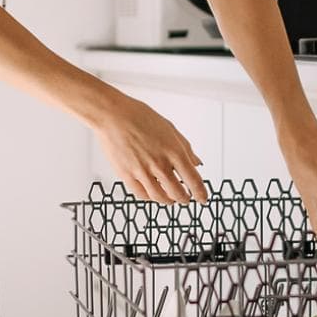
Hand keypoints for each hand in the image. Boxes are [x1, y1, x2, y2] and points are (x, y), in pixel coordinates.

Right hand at [91, 91, 208, 204]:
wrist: (113, 115)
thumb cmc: (139, 117)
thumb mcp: (170, 129)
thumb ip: (185, 148)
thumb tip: (196, 162)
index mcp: (174, 151)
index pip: (193, 180)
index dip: (201, 193)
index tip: (203, 198)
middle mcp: (160, 164)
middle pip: (178, 193)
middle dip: (185, 199)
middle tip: (187, 200)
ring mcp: (143, 171)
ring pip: (160, 197)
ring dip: (168, 201)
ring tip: (171, 200)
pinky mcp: (127, 175)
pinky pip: (141, 194)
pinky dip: (149, 198)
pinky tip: (152, 195)